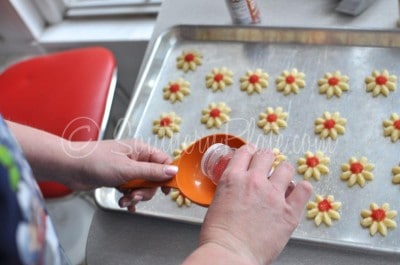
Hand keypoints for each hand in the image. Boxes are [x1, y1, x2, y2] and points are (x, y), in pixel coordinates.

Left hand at [66, 139, 176, 211]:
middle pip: (154, 177)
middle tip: (135, 195)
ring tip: (125, 199)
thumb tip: (173, 171)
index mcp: (141, 150)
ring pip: (142, 185)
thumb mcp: (128, 169)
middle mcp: (136, 158)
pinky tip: (124, 202)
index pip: (163, 161)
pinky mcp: (118, 178)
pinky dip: (129, 197)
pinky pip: (131, 189)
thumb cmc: (96, 161)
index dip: (167, 175)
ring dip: (135, 195)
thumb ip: (152, 172)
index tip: (165, 188)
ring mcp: (127, 169)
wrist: (71, 167)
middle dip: (146, 190)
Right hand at [191, 145, 311, 263]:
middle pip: (266, 155)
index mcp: (233, 178)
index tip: (253, 154)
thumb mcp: (217, 202)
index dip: (250, 151)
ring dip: (284, 172)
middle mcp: (254, 181)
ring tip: (282, 180)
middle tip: (267, 167)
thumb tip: (238, 190)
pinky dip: (301, 189)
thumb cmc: (219, 235)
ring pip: (286, 168)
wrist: (229, 253)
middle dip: (267, 159)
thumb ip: (231, 190)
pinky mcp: (289, 212)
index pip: (245, 152)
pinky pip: (303, 190)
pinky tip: (298, 192)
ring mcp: (273, 195)